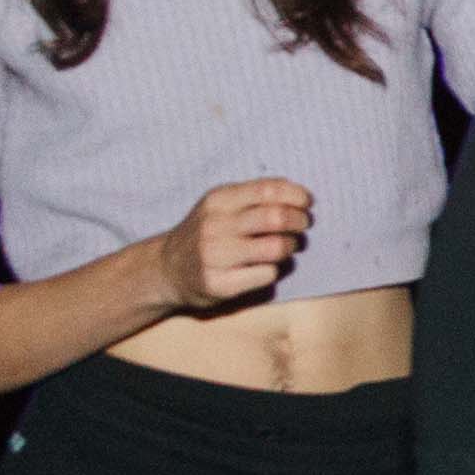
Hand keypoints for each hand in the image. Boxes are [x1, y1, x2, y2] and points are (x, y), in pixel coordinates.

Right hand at [157, 178, 313, 312]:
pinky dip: (275, 269)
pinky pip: (266, 274)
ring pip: (275, 247)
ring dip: (290, 246)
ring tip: (288, 246)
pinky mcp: (220, 284)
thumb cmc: (206, 233)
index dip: (295, 195)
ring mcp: (215, 256)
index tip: (307, 203)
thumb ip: (253, 197)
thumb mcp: (220, 206)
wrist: (167, 269)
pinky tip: (266, 267)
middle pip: (275, 218)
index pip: (267, 190)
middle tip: (303, 226)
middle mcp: (214, 226)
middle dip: (299, 221)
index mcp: (218, 200)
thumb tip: (298, 194)